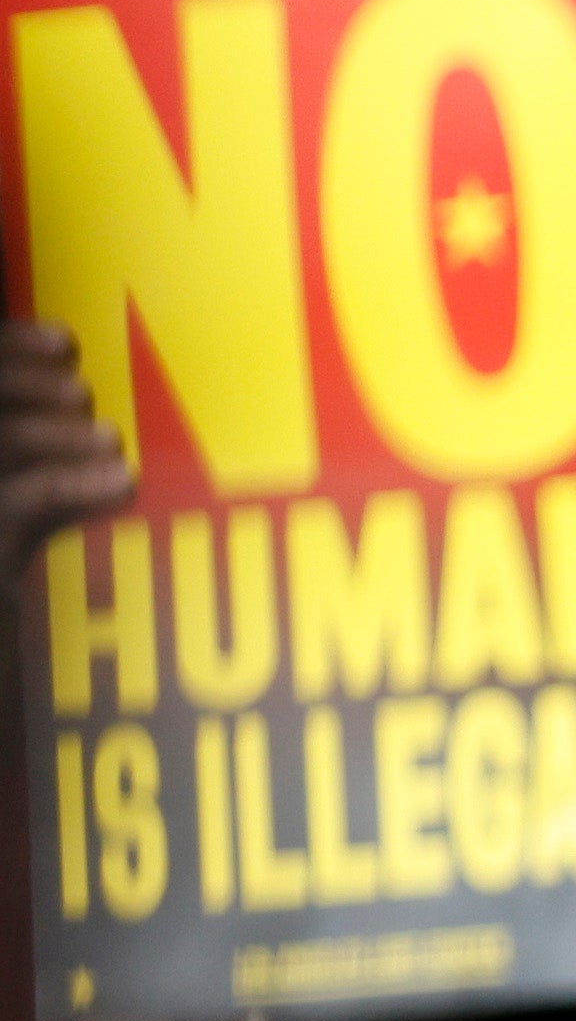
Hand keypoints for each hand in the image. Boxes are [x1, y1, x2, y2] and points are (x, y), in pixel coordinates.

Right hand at [2, 321, 134, 584]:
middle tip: (81, 390)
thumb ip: (34, 466)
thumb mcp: (17, 521)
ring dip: (54, 432)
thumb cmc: (22, 601)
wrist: (10, 679)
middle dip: (22, 381)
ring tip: (109, 440)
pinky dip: (73, 483)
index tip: (63, 342)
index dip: (6, 348)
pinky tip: (120, 482)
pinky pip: (19, 499)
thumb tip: (91, 420)